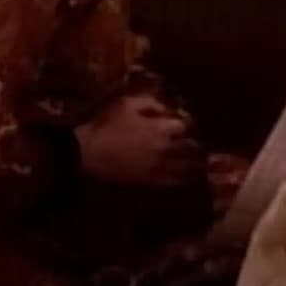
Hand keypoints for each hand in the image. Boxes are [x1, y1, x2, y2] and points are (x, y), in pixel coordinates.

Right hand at [75, 94, 203, 187]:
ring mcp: (159, 168)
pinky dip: (184, 179)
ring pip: (188, 167)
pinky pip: (174, 183)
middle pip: (191, 147)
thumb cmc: (106, 125)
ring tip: (198, 160)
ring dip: (194, 162)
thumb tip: (166, 105)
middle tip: (193, 141)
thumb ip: (150, 102)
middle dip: (193, 142)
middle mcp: (166, 149)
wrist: (87, 153)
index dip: (187, 121)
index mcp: (161, 128)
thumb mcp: (127, 104)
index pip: (186, 124)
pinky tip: (186, 177)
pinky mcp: (151, 182)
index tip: (184, 121)